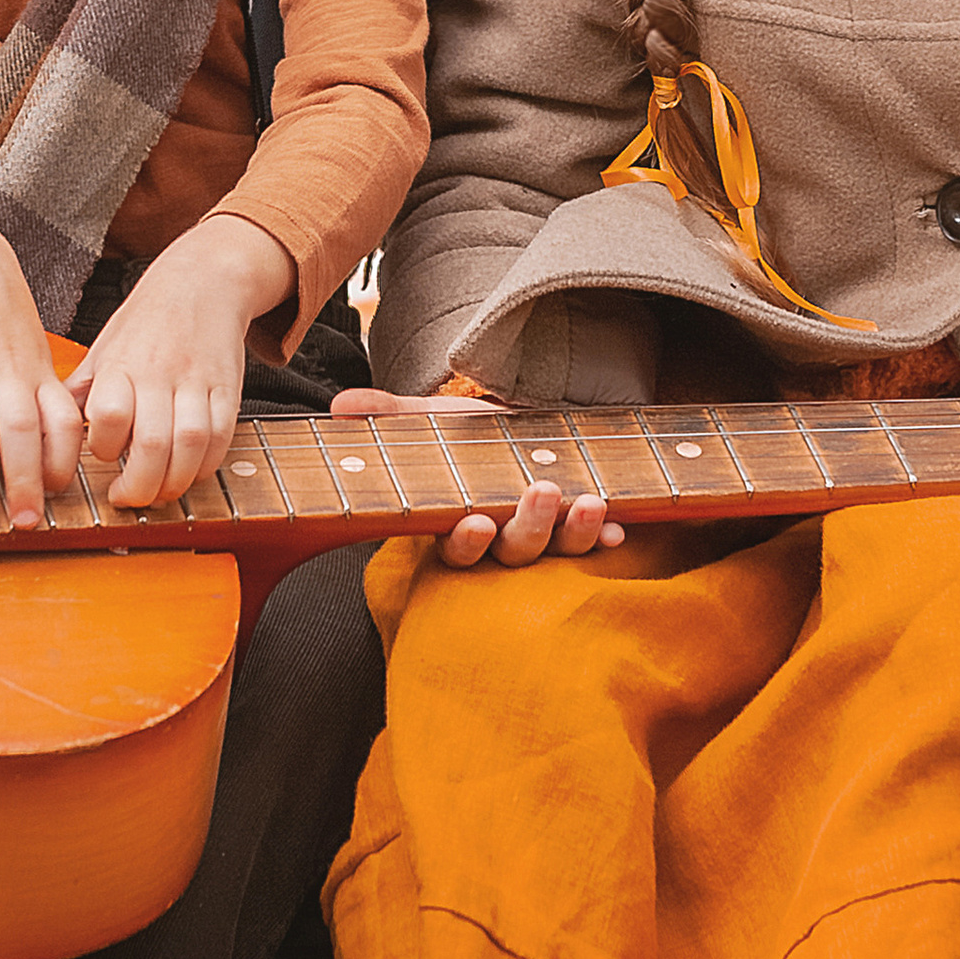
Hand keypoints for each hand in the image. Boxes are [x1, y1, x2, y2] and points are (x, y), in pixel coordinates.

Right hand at [0, 187, 78, 526]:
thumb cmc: (0, 317)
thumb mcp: (31, 354)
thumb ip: (39, 399)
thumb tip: (51, 456)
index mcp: (39, 374)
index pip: (62, 423)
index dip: (63, 461)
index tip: (59, 497)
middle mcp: (10, 372)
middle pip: (23, 430)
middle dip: (24, 480)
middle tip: (26, 522)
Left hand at [75, 214, 296, 509]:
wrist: (203, 282)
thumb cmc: (147, 320)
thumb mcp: (104, 348)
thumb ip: (82, 390)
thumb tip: (48, 430)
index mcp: (121, 364)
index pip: (108, 415)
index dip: (103, 448)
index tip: (103, 457)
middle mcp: (160, 372)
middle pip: (151, 444)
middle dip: (139, 486)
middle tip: (128, 497)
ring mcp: (197, 382)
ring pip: (191, 446)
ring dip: (174, 482)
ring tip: (159, 491)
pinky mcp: (228, 388)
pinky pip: (222, 437)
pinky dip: (206, 465)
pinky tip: (190, 471)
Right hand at [332, 384, 624, 568]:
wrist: (524, 424)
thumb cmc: (469, 433)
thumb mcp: (429, 421)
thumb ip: (388, 414)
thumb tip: (340, 404)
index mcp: (460, 521)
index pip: (455, 549)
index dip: (464, 542)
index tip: (471, 522)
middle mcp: (502, 538)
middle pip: (512, 553)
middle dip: (528, 529)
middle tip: (540, 492)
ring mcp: (544, 534)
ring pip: (555, 550)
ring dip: (573, 531)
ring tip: (589, 501)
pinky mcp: (579, 525)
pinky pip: (594, 542)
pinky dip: (606, 536)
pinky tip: (619, 528)